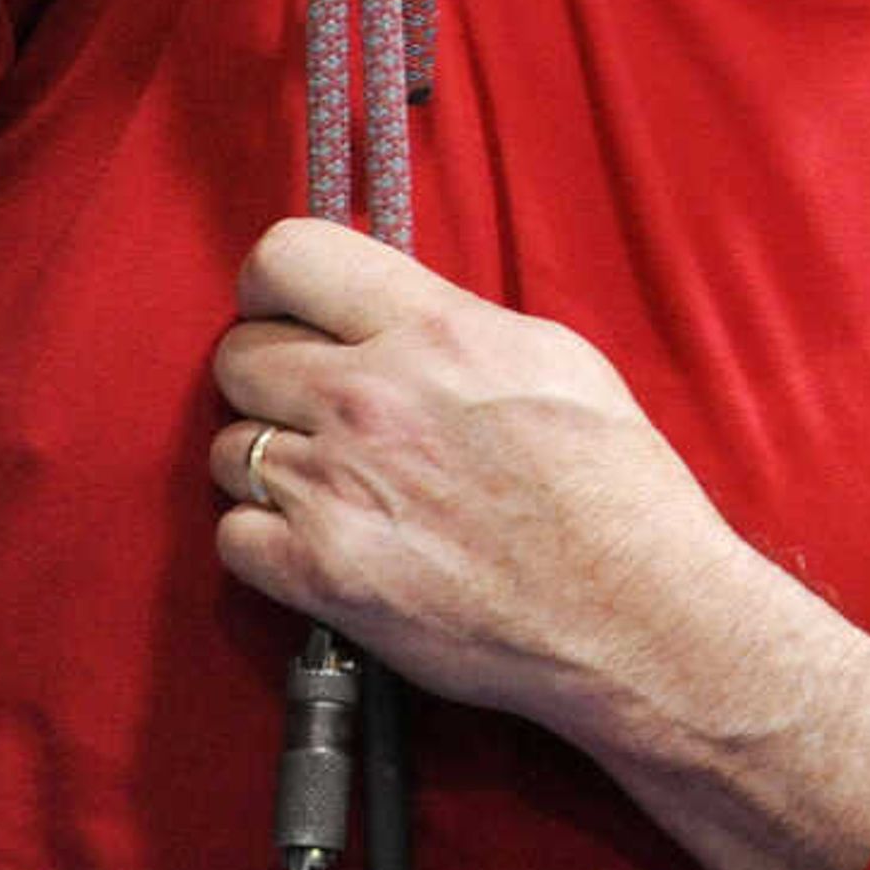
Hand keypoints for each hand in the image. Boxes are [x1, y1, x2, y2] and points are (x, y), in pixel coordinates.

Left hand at [208, 219, 869, 869]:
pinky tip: (324, 542)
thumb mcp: (554, 359)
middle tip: (314, 408)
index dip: (271, 283)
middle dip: (269, 376)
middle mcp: (371, 398)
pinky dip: (267, 543)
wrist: (637, 613)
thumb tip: (392, 316)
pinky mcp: (323, 575)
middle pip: (238, 354)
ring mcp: (338, 488)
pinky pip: (234, 538)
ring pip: (232, 447)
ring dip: (270, 463)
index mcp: (433, 331)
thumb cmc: (616, 489)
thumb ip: (455, 326)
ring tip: (332, 485)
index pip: (289, 255)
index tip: (286, 309)